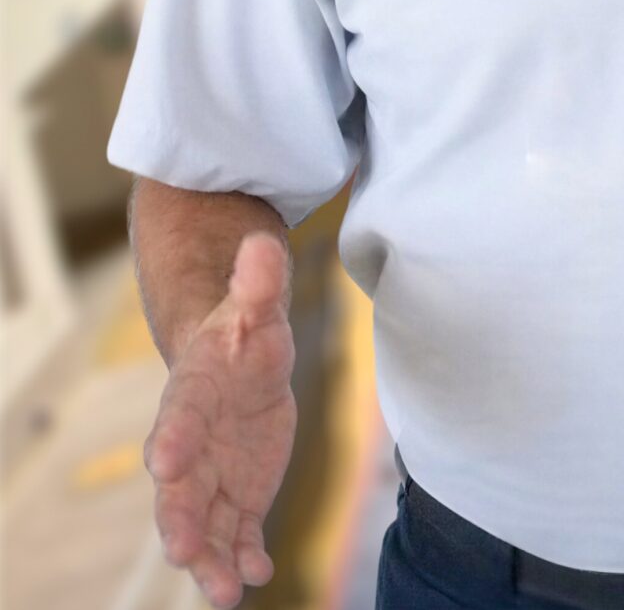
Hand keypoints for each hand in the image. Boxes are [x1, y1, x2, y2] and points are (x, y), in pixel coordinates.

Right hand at [144, 232, 296, 607]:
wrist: (235, 365)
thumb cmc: (242, 335)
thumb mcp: (257, 307)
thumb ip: (260, 283)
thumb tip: (265, 243)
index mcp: (191, 397)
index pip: (176, 419)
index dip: (172, 439)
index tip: (165, 462)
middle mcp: (192, 448)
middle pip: (180, 489)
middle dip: (181, 520)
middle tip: (187, 551)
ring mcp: (212, 477)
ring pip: (206, 524)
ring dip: (213, 559)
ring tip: (226, 593)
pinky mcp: (239, 497)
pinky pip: (239, 533)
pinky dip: (246, 556)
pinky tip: (258, 577)